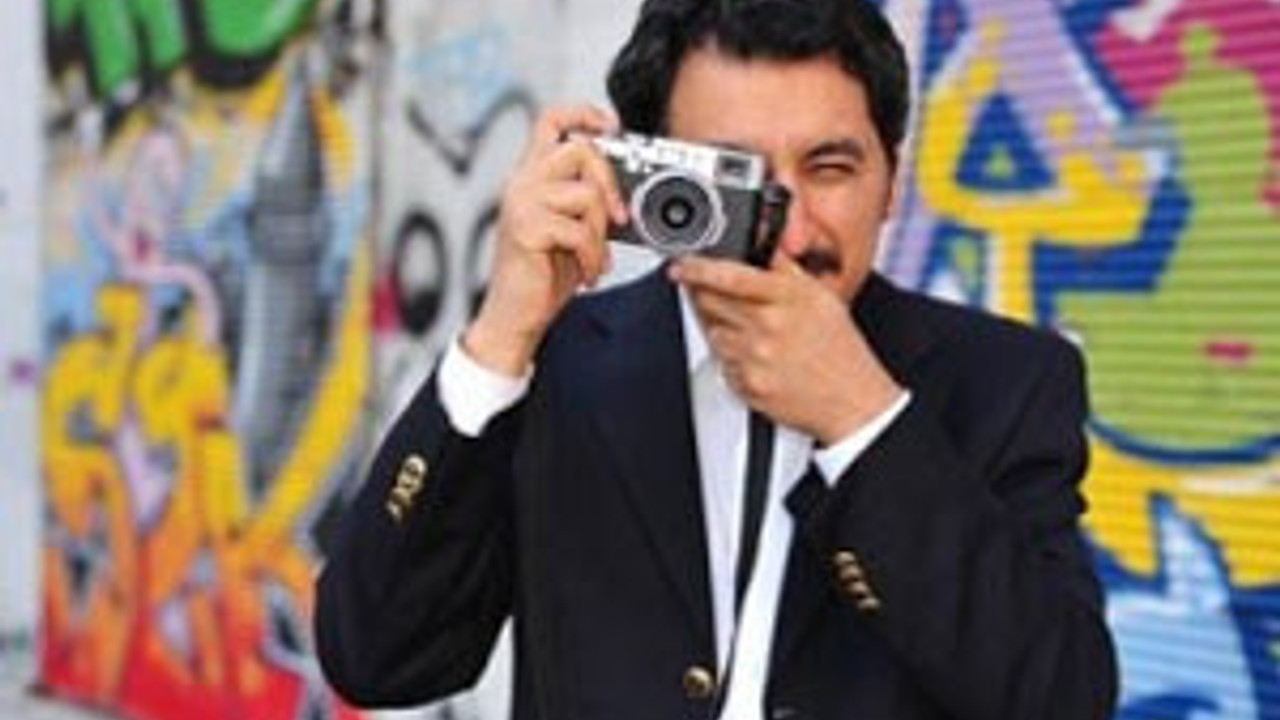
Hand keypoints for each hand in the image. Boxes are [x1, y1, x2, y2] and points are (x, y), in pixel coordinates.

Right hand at [465, 105, 627, 375]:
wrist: (515, 316)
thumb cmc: (542, 275)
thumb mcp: (573, 231)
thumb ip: (590, 205)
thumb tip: (626, 196)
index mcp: (532, 176)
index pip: (552, 120)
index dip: (584, 113)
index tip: (612, 127)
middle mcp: (522, 182)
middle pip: (579, 148)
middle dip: (610, 183)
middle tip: (619, 218)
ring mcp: (521, 202)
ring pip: (586, 194)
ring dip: (601, 233)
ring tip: (594, 258)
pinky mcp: (526, 228)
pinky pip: (579, 231)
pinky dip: (593, 257)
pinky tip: (588, 274)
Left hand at [670, 254, 903, 444]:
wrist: (851, 401)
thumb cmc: (840, 351)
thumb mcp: (821, 297)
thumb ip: (787, 270)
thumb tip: (763, 246)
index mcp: (788, 297)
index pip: (730, 275)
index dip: (698, 268)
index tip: (682, 266)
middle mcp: (769, 325)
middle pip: (710, 301)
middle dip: (703, 295)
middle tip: (708, 294)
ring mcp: (756, 357)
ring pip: (713, 333)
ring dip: (722, 329)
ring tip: (752, 334)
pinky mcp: (748, 385)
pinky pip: (723, 364)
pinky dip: (733, 360)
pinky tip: (758, 359)